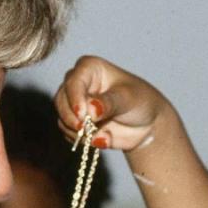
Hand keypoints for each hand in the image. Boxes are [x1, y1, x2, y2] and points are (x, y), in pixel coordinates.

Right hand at [55, 56, 169, 152]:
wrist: (145, 123)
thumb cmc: (139, 101)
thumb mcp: (127, 98)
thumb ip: (108, 103)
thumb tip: (90, 110)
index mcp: (89, 68)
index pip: (74, 81)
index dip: (75, 98)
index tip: (82, 115)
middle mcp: (77, 83)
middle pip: (61, 100)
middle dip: (72, 117)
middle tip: (86, 130)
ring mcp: (74, 104)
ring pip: (62, 118)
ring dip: (79, 132)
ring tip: (103, 136)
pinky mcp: (75, 122)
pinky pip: (69, 133)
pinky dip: (83, 140)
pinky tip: (102, 139)